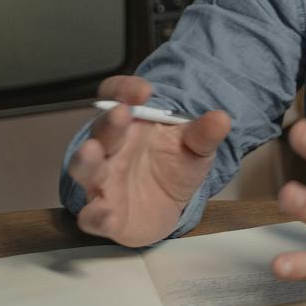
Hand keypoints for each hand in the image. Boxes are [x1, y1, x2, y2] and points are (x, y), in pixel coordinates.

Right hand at [68, 76, 230, 247]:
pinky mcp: (102, 215)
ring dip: (86, 160)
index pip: (117, 97)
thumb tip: (221, 118)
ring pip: (84, 169)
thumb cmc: (175, 165)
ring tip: (92, 151)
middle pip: (102, 131)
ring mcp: (102, 182)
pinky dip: (96, 215)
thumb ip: (204, 134)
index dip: (123, 89)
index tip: (143, 89)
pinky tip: (107, 215)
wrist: (169, 206)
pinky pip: (91, 216)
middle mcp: (111, 149)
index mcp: (131, 124)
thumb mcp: (196, 148)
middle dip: (109, 122)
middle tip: (121, 113)